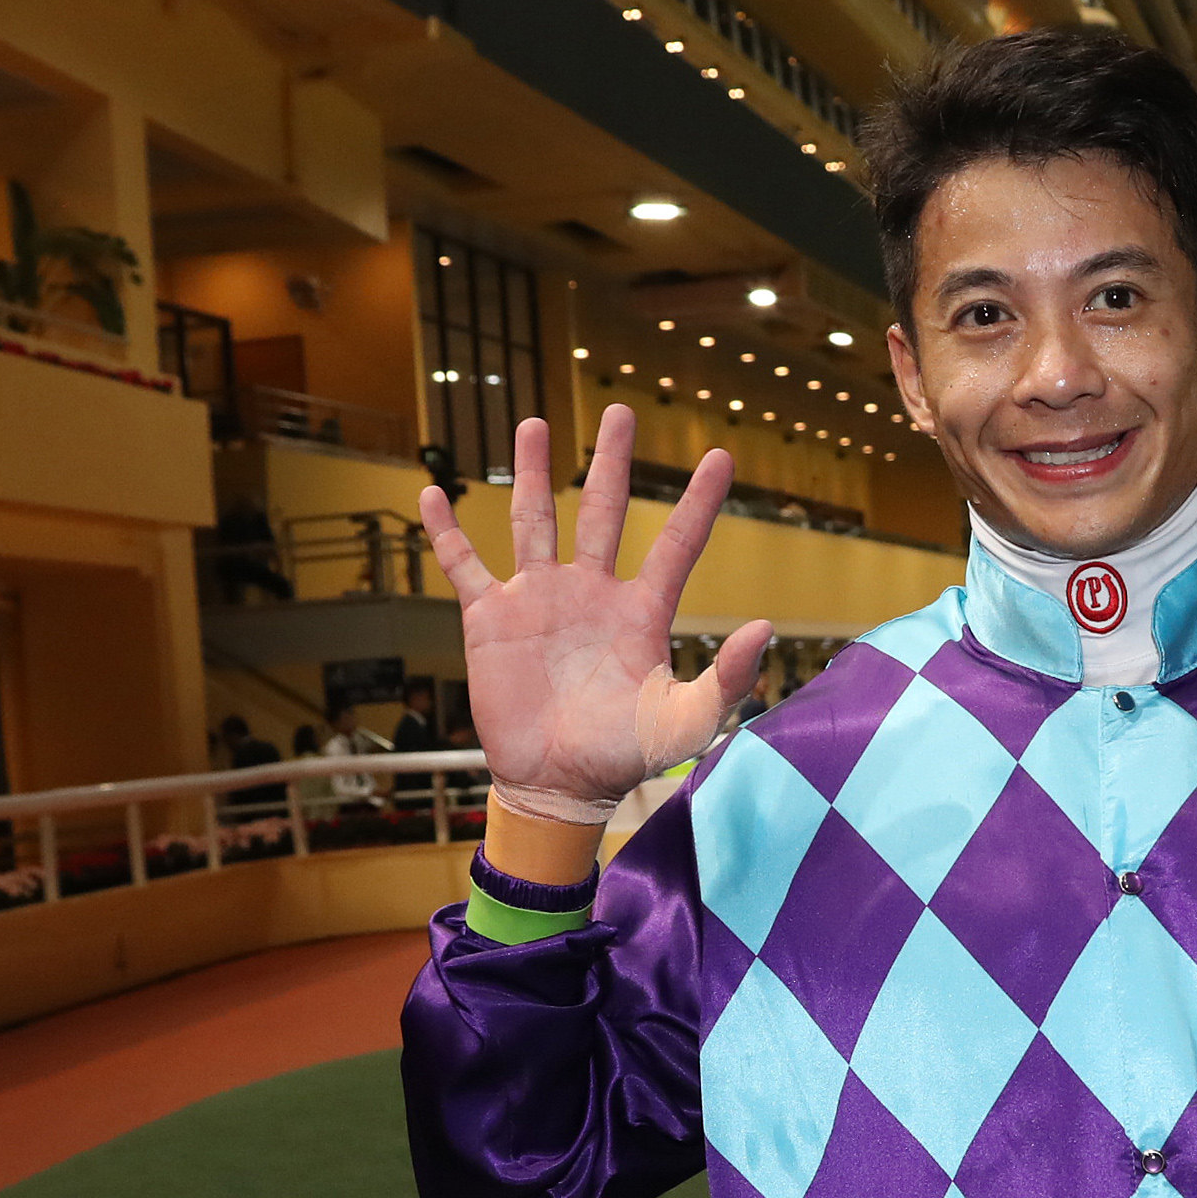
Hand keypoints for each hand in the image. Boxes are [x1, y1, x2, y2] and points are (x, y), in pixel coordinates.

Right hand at [418, 409, 773, 811]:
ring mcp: (539, 600)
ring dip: (533, 473)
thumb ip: (728, 678)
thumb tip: (765, 628)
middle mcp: (591, 593)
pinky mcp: (490, 619)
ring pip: (535, 520)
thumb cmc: (623, 757)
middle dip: (611, 462)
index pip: (677, 544)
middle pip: (604, 511)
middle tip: (619, 411)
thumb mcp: (686, 722)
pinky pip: (464, 565)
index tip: (721, 455)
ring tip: (534, 424)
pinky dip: (446, 531)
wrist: (556, 786)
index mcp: (641, 611)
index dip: (700, 502)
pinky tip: (431, 493)